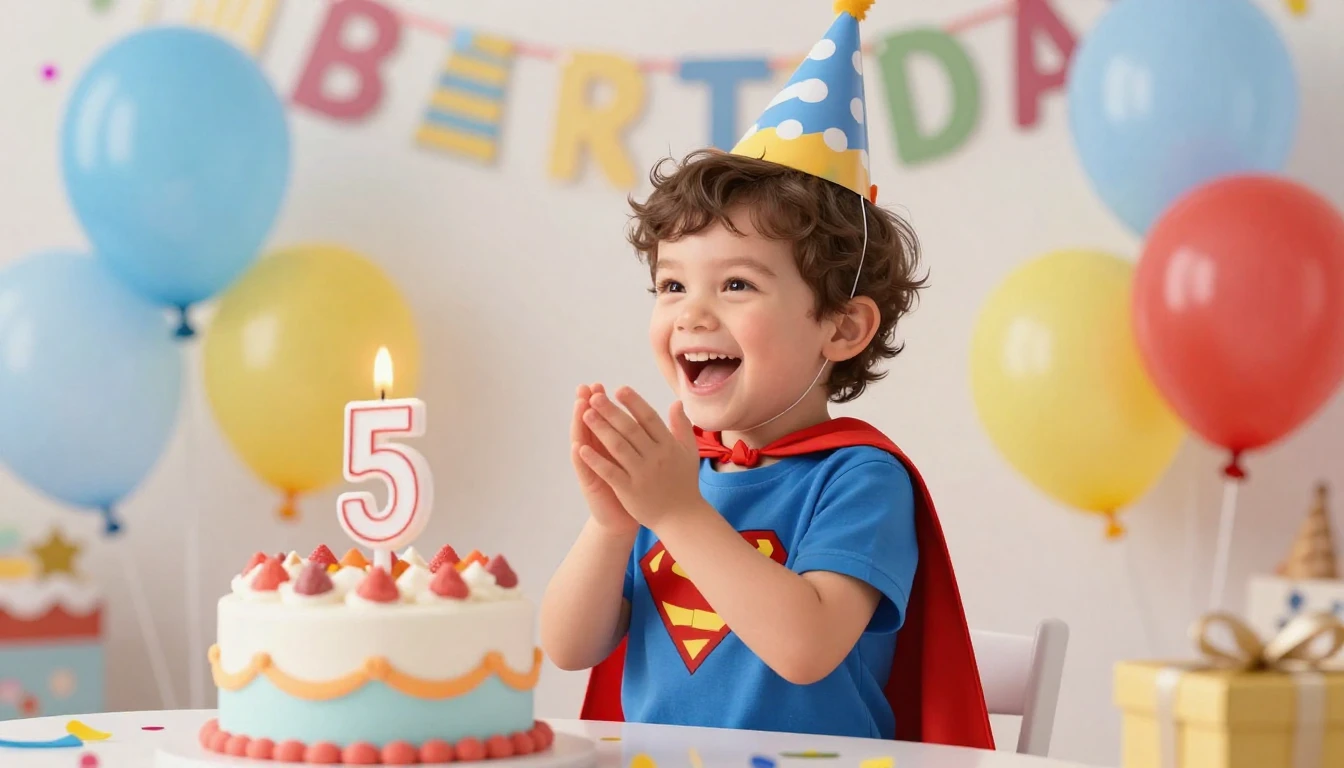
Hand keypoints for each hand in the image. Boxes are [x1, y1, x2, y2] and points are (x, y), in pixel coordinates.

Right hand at [571, 384, 637, 534]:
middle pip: (590, 425)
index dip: (603, 403)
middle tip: (585, 388)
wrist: (626, 518)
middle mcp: (598, 453)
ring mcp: (592, 467)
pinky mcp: (591, 484)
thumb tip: (649, 412)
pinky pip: (584, 470)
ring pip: (583, 441)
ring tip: (580, 406)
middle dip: (588, 406)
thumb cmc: (635, 487)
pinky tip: (577, 445)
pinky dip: (581, 458)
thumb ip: (644, 437)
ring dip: (580, 424)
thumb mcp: (640, 459)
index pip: (605, 418)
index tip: (601, 385)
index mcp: (612, 444)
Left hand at [577, 386, 702, 530]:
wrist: (682, 517)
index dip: (634, 402)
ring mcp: (642, 474)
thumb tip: (676, 402)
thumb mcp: (689, 452)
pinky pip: (610, 472)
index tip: (620, 389)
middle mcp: (656, 456)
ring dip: (601, 429)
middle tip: (595, 395)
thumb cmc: (684, 482)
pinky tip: (581, 449)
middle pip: (630, 429)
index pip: (649, 418)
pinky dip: (596, 460)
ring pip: (618, 447)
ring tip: (586, 413)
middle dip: (611, 410)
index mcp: (669, 445)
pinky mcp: (630, 490)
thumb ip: (681, 426)